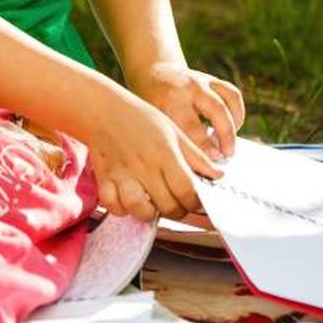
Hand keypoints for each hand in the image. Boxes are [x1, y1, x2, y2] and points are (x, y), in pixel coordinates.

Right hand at [86, 89, 222, 221]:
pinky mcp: (105, 179)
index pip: (186, 189)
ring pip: (140, 210)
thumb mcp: (174, 132)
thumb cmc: (142, 119)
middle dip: (177, 211)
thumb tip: (218, 175)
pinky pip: (114, 206)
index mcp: (165, 153)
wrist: (104, 109)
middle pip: (167, 205)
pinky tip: (130, 201)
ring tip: (154, 205)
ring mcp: (123, 174)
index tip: (196, 201)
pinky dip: (122, 210)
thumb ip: (195, 156)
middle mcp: (144, 166)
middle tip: (178, 204)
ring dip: (150, 213)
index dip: (195, 202)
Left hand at [127, 62, 245, 159]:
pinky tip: (232, 130)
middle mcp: (188, 88)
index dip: (203, 147)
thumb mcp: (153, 119)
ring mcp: (202, 81)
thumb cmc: (151, 104)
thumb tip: (187, 168)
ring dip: (233, 126)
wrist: (153, 72)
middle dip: (224, 135)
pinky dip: (237, 114)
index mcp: (169, 99)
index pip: (190, 127)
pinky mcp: (213, 80)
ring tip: (230, 148)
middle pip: (215, 110)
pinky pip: (233, 95)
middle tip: (227, 156)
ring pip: (228, 101)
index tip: (211, 163)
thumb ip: (170, 137)